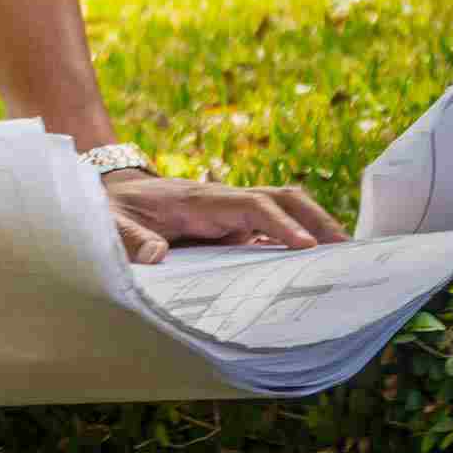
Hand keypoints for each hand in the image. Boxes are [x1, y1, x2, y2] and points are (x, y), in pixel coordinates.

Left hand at [99, 169, 349, 263]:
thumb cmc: (109, 208)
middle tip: (346, 248)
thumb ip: (129, 238)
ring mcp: (227, 210)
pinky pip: (270, 225)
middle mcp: (220, 199)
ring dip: (313, 223)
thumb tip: (156, 257)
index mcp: (196, 200)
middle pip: (279, 196)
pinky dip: (296, 236)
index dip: (280, 225)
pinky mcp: (229, 223)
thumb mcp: (110, 222)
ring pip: (281, 207)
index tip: (307, 246)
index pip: (250, 205)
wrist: (106, 191)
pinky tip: (315, 260)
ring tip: (345, 254)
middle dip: (314, 217)